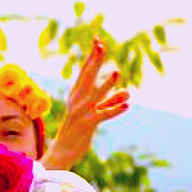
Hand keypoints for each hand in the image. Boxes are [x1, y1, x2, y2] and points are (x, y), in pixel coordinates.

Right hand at [42, 37, 129, 169]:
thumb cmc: (78, 131)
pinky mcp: (87, 124)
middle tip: (102, 45)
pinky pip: (103, 115)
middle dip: (95, 61)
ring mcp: (81, 112)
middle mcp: (77, 100)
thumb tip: (128, 94)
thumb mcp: (95, 113)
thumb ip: (111, 102)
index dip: (92, 56)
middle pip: (87, 77)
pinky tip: (127, 105)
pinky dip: (115, 110)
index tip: (98, 40)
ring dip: (107, 84)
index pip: (85, 71)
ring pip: (96, 95)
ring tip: (117, 72)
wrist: (63, 151)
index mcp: (76, 94)